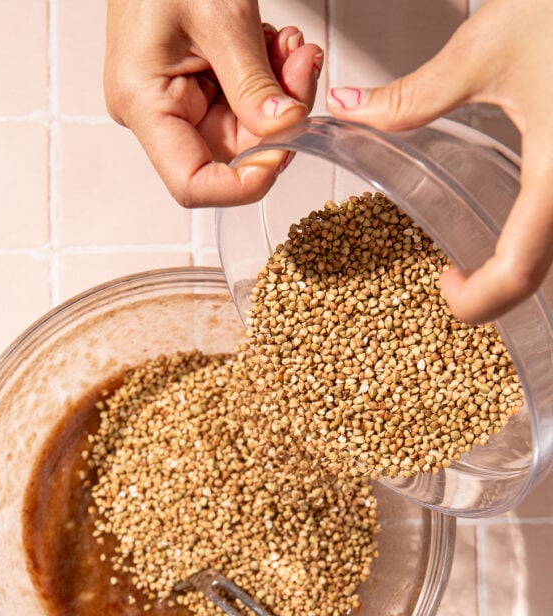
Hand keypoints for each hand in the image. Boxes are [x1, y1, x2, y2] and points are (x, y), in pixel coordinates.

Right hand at [104, 0, 322, 206]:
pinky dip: (267, 78)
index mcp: (143, 102)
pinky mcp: (190, 83)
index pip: (192, 183)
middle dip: (276, 119)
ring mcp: (172, 98)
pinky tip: (276, 45)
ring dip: (277, 93)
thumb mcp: (222, 16)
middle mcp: (153, 110)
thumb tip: (286, 129)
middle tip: (303, 69)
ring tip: (291, 46)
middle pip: (227, 151)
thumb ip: (255, 82)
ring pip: (242, 126)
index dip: (243, 183)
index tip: (287, 151)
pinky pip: (240, 100)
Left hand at [327, 0, 552, 323]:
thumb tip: (350, 111)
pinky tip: (514, 215)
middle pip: (542, 272)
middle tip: (459, 276)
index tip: (445, 285)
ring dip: (519, 266)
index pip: (518, 272)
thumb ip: (412, 96)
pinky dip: (536, 234)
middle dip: (496, 290)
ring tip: (481, 256)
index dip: (477, 300)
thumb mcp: (484, 48)